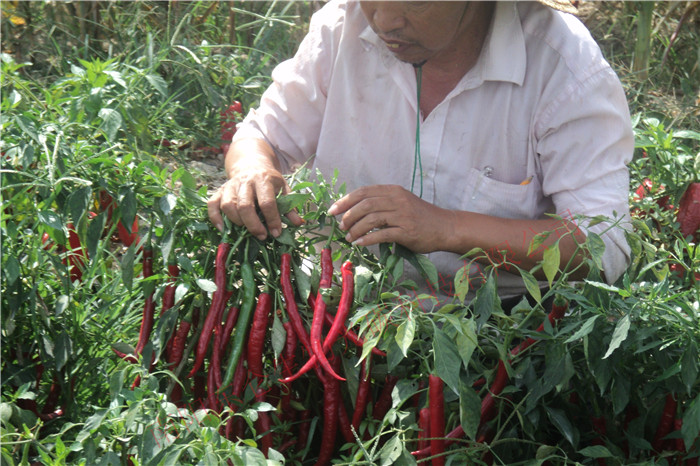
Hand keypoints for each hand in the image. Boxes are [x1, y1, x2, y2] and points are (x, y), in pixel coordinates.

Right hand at [207, 139, 302, 238]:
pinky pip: (212, 205)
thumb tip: (299, 223)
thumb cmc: (269, 181)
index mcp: (264, 180)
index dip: (272, 220)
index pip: (267, 202)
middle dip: (253, 225)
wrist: (252, 165)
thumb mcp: (283, 189)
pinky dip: (215, 218)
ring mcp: (230, 186)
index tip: (276, 233)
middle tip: (261, 236)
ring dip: (237, 222)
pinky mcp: (220, 191)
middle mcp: (245, 181)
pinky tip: (222, 229)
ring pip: (228, 205)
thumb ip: (290, 206)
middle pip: (245, 205)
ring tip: (245, 232)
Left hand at [328, 184, 452, 252]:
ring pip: (372, 219)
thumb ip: (381, 203)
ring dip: (356, 229)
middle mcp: (397, 200)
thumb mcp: (400, 203)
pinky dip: (368, 239)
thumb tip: (353, 211)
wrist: (444, 227)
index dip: (345, 201)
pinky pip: (382, 234)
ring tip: (349, 237)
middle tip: (341, 226)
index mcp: (393, 190)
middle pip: (365, 204)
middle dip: (348, 216)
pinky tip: (360, 244)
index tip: (332, 211)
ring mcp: (403, 215)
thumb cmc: (420, 217)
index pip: (363, 192)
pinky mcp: (407, 231)